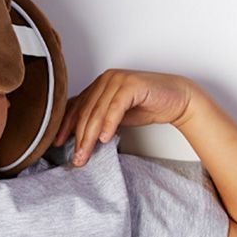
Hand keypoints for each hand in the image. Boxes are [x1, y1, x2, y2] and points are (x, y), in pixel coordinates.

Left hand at [52, 69, 195, 164]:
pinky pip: (115, 107)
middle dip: (78, 137)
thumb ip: (98, 120)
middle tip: (77, 157)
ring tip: (86, 153)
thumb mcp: (116, 116)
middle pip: (85, 111)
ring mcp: (118, 79)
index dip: (65, 126)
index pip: (76, 106)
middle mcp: (105, 79)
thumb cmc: (147, 106)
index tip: (58, 143)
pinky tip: (104, 139)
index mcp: (99, 85)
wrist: (178, 99)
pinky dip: (108, 124)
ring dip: (90, 136)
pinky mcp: (131, 85)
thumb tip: (77, 138)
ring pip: (97, 111)